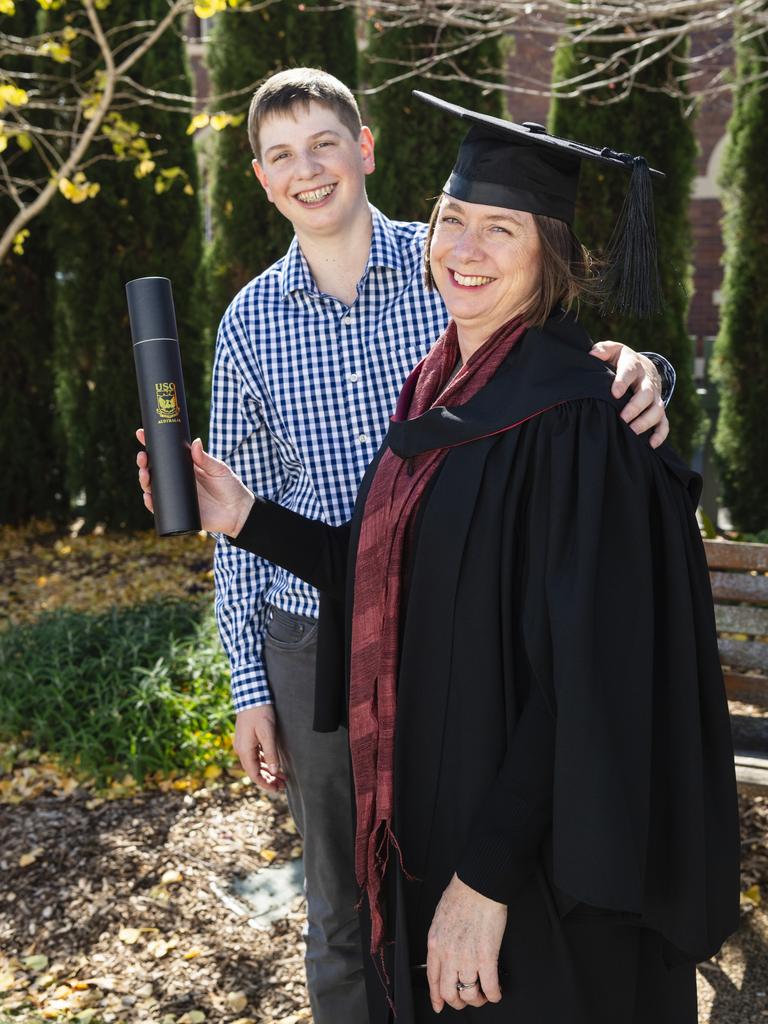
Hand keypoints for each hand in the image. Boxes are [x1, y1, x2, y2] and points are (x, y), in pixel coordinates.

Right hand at [136, 428, 254, 534]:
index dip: (151, 445)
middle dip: (143, 462)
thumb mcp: (219, 470)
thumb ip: (206, 459)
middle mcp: (177, 481)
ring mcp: (175, 496)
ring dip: (144, 480)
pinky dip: (151, 503)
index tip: (141, 433)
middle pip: (154, 470)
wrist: (238, 512)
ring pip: (153, 488)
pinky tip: (147, 496)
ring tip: (145, 474)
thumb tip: (195, 442)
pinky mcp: (177, 511)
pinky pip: (159, 508)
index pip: (164, 455)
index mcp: (185, 467)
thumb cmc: (230, 487)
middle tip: (142, 456)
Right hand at [233, 705, 285, 793]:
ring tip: (282, 778)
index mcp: (244, 750)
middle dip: (268, 780)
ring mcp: (244, 744)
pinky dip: (265, 762)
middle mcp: (242, 750)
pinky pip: (256, 756)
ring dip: (268, 771)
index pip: (254, 775)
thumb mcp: (267, 733)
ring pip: (256, 764)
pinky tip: (275, 764)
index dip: (265, 784)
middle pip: (254, 771)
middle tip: (283, 786)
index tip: (277, 790)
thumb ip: (271, 753)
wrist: (251, 694)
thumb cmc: (260, 712)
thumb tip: (275, 771)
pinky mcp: (248, 739)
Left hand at [426, 873, 505, 1012]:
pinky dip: (494, 994)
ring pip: (470, 995)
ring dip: (478, 999)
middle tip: (467, 998)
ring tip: (484, 994)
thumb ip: (441, 939)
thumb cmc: (461, 894)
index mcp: (435, 944)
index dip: (437, 997)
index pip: (433, 980)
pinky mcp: (487, 957)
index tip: (440, 1005)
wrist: (478, 885)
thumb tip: (444, 952)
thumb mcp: (439, 918)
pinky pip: (490, 987)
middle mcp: (448, 955)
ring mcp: (467, 958)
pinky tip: (496, 991)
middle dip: (459, 1002)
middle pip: (450, 993)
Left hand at [589, 341, 668, 448]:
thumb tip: (592, 354)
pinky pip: (664, 422)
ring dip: (646, 421)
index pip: (630, 370)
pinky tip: (651, 445)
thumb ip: (603, 350)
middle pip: (647, 393)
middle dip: (636, 407)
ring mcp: (655, 396)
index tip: (615, 393)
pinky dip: (660, 434)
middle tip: (623, 418)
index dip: (623, 381)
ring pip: (657, 409)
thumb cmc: (621, 360)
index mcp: (634, 365)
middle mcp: (647, 381)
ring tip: (632, 432)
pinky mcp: (658, 408)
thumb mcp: (612, 350)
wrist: (643, 366)